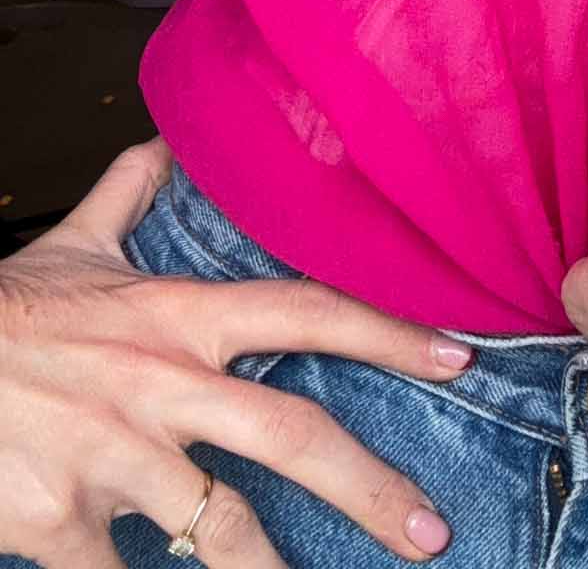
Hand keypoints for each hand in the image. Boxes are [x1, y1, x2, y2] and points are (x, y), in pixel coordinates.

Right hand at [0, 138, 474, 565]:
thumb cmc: (4, 316)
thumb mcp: (72, 247)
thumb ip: (129, 196)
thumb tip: (165, 140)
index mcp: (177, 317)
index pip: (306, 312)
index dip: (388, 330)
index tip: (459, 356)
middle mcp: (160, 384)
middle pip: (291, 436)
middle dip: (370, 490)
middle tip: (430, 538)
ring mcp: (113, 458)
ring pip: (221, 528)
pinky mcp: (60, 525)